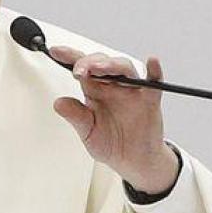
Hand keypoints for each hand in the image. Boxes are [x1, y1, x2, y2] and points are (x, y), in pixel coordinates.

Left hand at [49, 45, 179, 193]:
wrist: (133, 161)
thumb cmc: (111, 144)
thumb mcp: (88, 132)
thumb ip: (75, 116)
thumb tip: (58, 103)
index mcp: (95, 91)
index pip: (82, 69)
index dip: (70, 57)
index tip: (56, 51)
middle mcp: (113, 86)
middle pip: (102, 63)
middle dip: (89, 62)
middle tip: (79, 70)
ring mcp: (132, 91)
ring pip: (124, 68)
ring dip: (112, 65)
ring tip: (100, 68)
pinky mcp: (150, 100)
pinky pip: (154, 82)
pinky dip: (155, 71)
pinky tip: (152, 62)